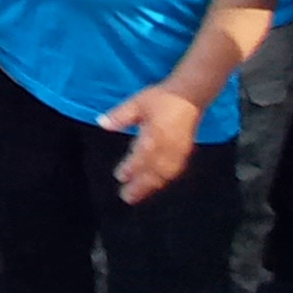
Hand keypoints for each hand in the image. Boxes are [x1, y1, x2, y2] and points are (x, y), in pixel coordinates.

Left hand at [100, 84, 204, 203]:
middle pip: (154, 171)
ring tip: (136, 196)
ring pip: (164, 174)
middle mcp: (169, 147)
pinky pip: (174, 171)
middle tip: (126, 196)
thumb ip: (120, 115)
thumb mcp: (137, 102)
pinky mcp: (185, 153)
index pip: (143, 155)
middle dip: (140, 186)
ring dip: (151, 187)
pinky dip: (163, 181)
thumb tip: (102, 123)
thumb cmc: (161, 98)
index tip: (120, 176)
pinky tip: (154, 186)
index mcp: (156, 134)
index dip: (132, 168)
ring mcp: (179, 152)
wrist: (190, 95)